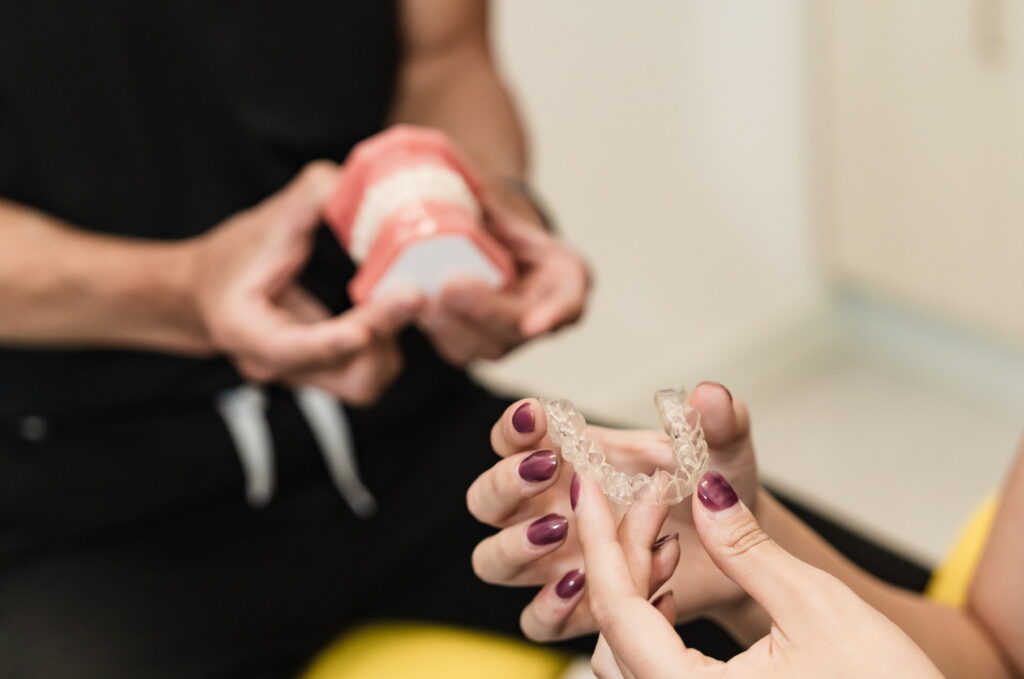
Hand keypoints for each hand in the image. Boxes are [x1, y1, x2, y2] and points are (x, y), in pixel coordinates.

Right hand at [188, 161, 423, 404]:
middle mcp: (274, 365)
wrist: (207, 295)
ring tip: (398, 296)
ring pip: (362, 383)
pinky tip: (389, 310)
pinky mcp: (324, 377)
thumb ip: (311, 196)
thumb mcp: (266, 219)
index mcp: (244, 328)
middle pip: (340, 372)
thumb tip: (360, 181)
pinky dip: (387, 347)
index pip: (287, 349)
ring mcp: (302, 377)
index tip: (363, 332)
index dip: (328, 342)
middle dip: (379, 331)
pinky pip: (368, 376)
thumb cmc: (232, 258)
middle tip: (413, 293)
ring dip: (389, 342)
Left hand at [417, 198, 589, 365]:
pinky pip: (457, 348)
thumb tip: (461, 192)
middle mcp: (544, 319)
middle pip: (516, 329)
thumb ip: (491, 214)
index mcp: (566, 282)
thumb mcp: (510, 219)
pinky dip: (433, 327)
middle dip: (483, 310)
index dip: (553, 316)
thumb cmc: (508, 238)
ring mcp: (510, 340)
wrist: (493, 260)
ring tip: (422, 297)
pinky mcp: (477, 348)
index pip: (568, 304)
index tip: (533, 325)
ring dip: (450, 323)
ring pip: (484, 346)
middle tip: (451, 285)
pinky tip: (413, 305)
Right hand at [466, 382, 758, 639]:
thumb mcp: (721, 453)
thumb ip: (719, 422)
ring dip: (515, 546)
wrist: (739, 553)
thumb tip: (710, 395)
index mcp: (570, 457)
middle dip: (505, 484)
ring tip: (561, 531)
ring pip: (493, 560)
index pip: (514, 437)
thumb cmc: (713, 491)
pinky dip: (551, 608)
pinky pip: (536, 620)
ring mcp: (556, 561)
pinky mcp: (575, 608)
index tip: (538, 417)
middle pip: (485, 499)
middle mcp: (550, 507)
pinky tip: (583, 586)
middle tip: (546, 473)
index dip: (513, 427)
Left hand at [578, 471, 944, 678]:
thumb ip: (747, 548)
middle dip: (624, 553)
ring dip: (637, 588)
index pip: (617, 605)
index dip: (600, 537)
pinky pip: (649, 670)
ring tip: (669, 537)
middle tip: (652, 497)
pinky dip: (652, 621)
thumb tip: (706, 491)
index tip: (588, 485)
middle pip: (615, 625)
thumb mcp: (817, 608)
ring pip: (625, 651)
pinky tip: (676, 584)